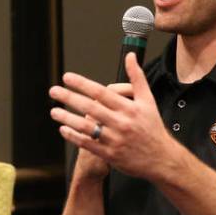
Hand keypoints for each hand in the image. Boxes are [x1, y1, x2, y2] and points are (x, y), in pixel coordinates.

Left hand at [48, 52, 179, 180]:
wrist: (161, 158)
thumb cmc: (153, 127)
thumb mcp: (148, 100)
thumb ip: (137, 77)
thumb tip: (131, 56)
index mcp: (129, 108)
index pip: (101, 92)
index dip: (82, 84)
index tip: (67, 77)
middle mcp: (121, 123)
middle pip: (90, 108)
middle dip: (69, 98)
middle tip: (54, 91)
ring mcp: (114, 140)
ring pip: (86, 127)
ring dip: (67, 118)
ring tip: (54, 111)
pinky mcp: (110, 155)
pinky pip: (87, 144)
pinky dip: (73, 136)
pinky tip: (63, 129)